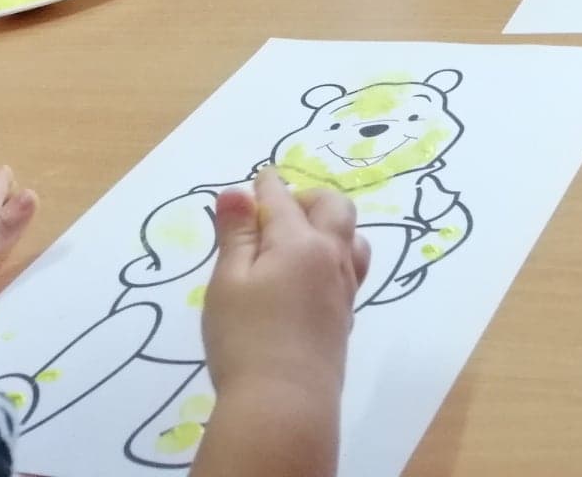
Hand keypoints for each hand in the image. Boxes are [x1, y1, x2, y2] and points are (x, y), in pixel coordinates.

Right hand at [203, 172, 369, 400]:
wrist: (284, 404)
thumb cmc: (245, 339)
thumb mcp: (227, 282)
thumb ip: (235, 235)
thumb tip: (238, 192)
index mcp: (300, 242)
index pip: (282, 201)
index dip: (266, 186)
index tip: (260, 177)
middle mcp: (331, 258)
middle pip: (334, 208)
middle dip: (309, 198)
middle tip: (282, 208)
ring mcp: (344, 289)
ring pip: (353, 239)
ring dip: (332, 226)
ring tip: (305, 238)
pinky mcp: (345, 318)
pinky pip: (351, 270)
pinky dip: (336, 256)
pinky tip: (316, 275)